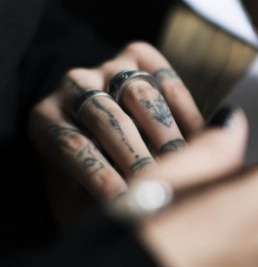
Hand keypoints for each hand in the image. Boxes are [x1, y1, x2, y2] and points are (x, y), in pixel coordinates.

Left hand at [29, 42, 204, 203]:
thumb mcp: (77, 199)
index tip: (126, 202)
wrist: (106, 136)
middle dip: (138, 157)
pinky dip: (186, 111)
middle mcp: (73, 85)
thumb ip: (86, 207)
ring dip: (166, 135)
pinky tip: (202, 139)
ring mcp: (107, 67)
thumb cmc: (92, 179)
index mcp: (46, 120)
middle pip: (109, 119)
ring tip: (183, 165)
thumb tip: (119, 210)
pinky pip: (167, 81)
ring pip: (141, 96)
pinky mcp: (140, 56)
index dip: (101, 176)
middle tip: (160, 186)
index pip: (72, 147)